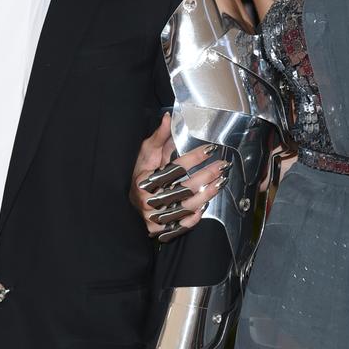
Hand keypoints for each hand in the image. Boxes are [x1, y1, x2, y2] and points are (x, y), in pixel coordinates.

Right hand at [130, 114, 229, 238]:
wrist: (125, 202)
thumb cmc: (138, 175)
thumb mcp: (145, 154)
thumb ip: (158, 137)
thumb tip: (168, 118)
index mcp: (144, 180)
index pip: (175, 168)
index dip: (194, 158)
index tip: (210, 150)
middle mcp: (148, 200)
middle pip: (184, 188)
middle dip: (207, 175)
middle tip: (222, 166)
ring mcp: (154, 217)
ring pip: (187, 206)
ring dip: (207, 194)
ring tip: (220, 182)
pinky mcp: (160, 229)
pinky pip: (182, 224)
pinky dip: (196, 215)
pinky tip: (206, 203)